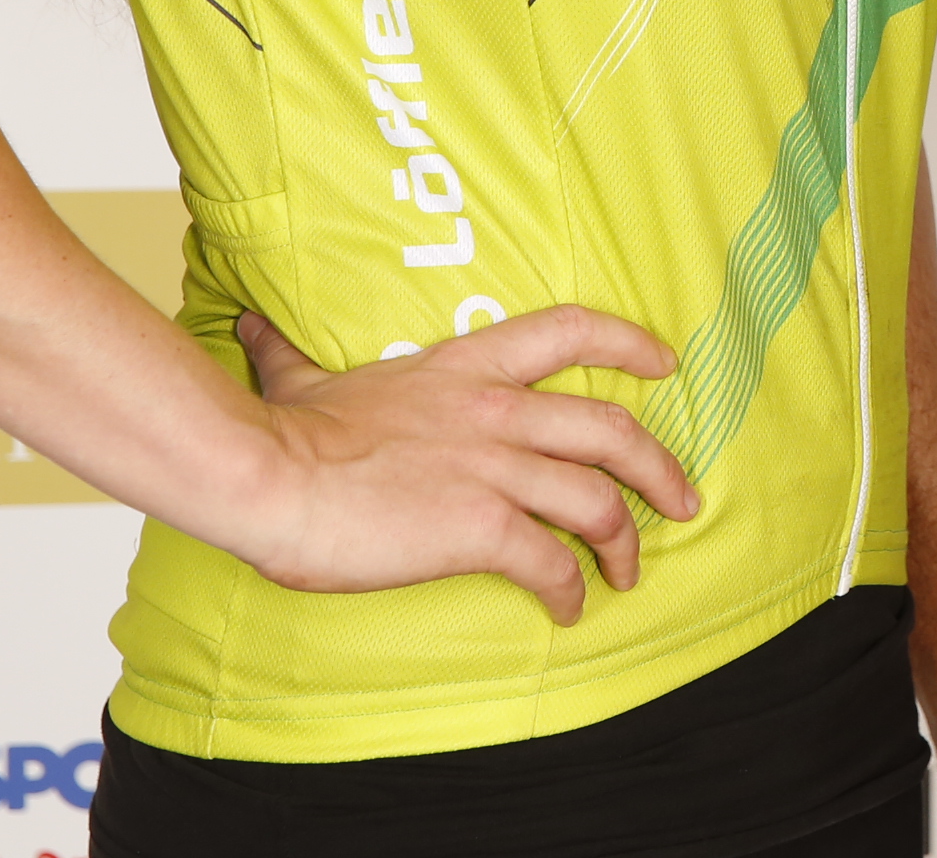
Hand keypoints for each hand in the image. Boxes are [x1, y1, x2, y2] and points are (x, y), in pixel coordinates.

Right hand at [227, 304, 697, 624]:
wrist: (266, 477)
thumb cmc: (282, 436)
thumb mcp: (301, 380)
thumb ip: (291, 355)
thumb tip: (253, 329)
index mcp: (466, 367)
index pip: (570, 330)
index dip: (628, 344)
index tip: (665, 362)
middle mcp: (496, 410)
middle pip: (612, 430)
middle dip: (660, 468)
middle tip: (683, 500)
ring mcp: (494, 468)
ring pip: (598, 500)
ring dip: (626, 541)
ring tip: (628, 572)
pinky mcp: (482, 527)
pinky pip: (552, 561)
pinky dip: (570, 588)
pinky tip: (568, 607)